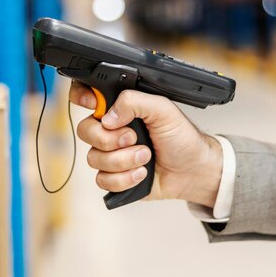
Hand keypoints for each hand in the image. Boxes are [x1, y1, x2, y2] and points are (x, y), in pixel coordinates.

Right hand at [69, 81, 223, 207]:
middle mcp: (111, 130)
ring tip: (146, 157)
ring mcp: (111, 154)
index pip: (86, 95)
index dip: (82, 97)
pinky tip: (142, 173)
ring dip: (123, 160)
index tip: (94, 105)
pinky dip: (125, 178)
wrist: (193, 170)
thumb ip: (134, 102)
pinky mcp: (115, 177)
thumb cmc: (181, 137)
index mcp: (120, 108)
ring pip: (94, 158)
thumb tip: (107, 116)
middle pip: (85, 131)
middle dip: (110, 139)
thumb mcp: (163, 110)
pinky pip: (103, 180)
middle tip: (134, 138)